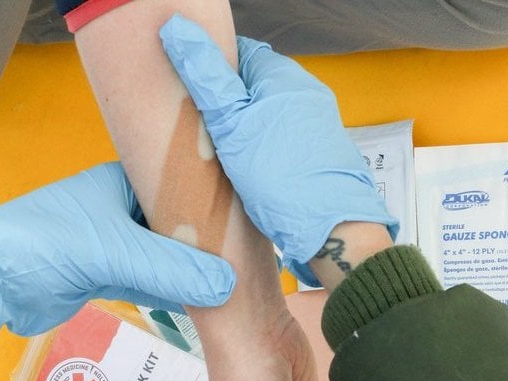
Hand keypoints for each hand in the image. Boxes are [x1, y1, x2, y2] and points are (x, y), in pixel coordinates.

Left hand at [0, 162, 235, 351]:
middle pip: (177, 224)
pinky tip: (202, 302)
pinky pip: (150, 279)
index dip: (216, 207)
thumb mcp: (113, 252)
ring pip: (165, 255)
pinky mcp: (106, 273)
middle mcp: (121, 206)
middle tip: (253, 263)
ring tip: (238, 285)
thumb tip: (229, 287)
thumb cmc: (44, 246)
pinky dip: (172, 290)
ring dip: (190, 271)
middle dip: (207, 244)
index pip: (182, 186)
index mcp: (122, 181)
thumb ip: (170, 270)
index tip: (253, 228)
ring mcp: (113, 241)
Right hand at [159, 14, 396, 285]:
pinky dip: (263, 148)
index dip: (212, 70)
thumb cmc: (279, 174)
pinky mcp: (319, 152)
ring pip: (268, 115)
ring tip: (223, 153)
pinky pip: (282, 139)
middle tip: (202, 128)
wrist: (331, 226)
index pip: (240, 54)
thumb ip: (205, 77)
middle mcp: (305, 92)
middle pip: (254, 85)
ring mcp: (316, 123)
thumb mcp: (230, 123)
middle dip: (228, 103)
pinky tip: (250, 170)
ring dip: (245, 129)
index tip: (192, 93)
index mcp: (283, 75)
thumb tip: (176, 29)